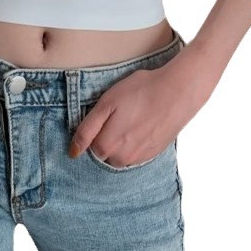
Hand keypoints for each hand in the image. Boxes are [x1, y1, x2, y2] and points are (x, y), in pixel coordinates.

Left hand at [68, 41, 223, 164]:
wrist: (177, 91)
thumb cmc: (140, 91)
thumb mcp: (106, 103)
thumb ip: (87, 129)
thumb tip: (73, 152)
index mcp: (107, 146)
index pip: (88, 147)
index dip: (93, 129)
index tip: (104, 115)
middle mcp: (123, 158)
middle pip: (104, 154)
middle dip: (106, 137)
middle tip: (118, 114)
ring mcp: (140, 158)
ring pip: (120, 155)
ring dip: (120, 141)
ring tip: (130, 118)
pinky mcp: (153, 153)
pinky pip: (135, 154)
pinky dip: (134, 141)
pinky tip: (141, 124)